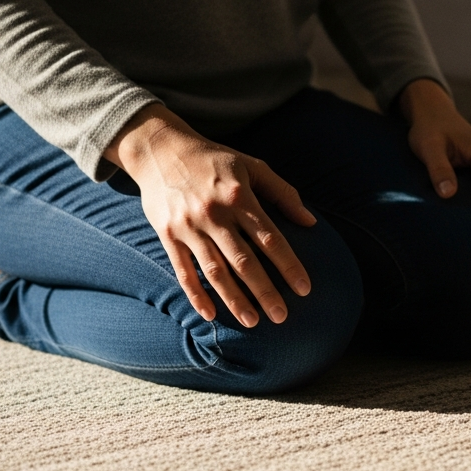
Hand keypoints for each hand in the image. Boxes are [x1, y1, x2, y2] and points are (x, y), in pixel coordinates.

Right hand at [104, 104, 315, 325]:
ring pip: (215, 271)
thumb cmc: (214, 159)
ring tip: (253, 321)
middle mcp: (214, 214)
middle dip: (265, 291)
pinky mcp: (168, 235)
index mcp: (238, 196)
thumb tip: (311, 222)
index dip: (289, 265)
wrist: (159, 149)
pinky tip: (210, 315)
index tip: (304, 289)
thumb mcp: (252, 166)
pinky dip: (196, 295)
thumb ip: (283, 193)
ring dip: (234, 299)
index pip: (270, 238)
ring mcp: (189, 227)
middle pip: (244, 261)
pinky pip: (183, 271)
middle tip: (282, 316)